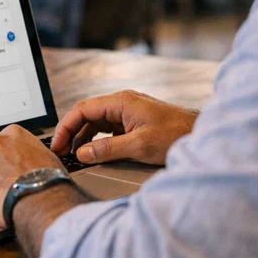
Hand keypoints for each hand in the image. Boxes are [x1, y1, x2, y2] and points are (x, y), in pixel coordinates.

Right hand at [51, 90, 197, 165]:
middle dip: (71, 133)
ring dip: (82, 137)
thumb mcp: (139, 146)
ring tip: (73, 156)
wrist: (200, 135)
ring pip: (96, 122)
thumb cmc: (176, 135)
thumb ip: (108, 149)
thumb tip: (82, 154)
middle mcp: (122, 103)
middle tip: (60, 153)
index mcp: (121, 102)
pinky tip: (92, 152)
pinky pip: (107, 128)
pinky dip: (96, 139)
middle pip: (86, 115)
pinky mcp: (133, 122)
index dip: (65, 127)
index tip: (57, 144)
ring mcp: (127, 112)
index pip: (82, 109)